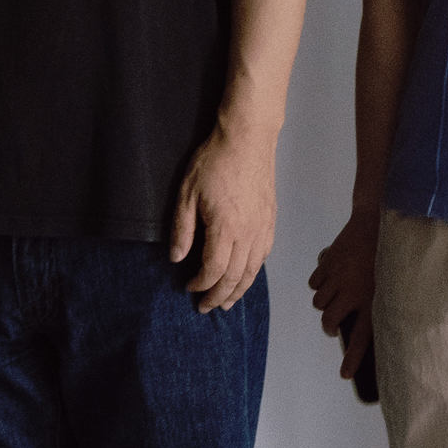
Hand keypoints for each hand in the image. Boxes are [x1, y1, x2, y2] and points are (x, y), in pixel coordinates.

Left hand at [167, 122, 278, 312]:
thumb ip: (182, 229)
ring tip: (227, 302)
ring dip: (239, 290)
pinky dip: (254, 271)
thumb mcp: (187, 194)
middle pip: (235, 277)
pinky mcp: (270, 220)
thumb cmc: (215, 162)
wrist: (247, 139)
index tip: (189, 288)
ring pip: (253, 270)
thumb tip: (177, 258)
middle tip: (206, 307)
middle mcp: (248, 234)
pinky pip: (264, 255)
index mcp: (226, 229)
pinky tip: (246, 275)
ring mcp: (263, 227)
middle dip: (219, 296)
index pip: (214, 270)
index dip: (201, 284)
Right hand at [306, 212, 378, 385]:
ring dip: (325, 304)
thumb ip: (387, 301)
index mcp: (373, 298)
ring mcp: (337, 277)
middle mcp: (352, 291)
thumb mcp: (396, 280)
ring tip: (335, 298)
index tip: (344, 375)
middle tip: (335, 325)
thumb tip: (387, 323)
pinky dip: (319, 284)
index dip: (353, 359)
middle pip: (329, 322)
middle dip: (330, 327)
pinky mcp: (327, 263)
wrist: (377, 219)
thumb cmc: (392, 252)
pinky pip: (314, 283)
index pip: (362, 337)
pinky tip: (329, 279)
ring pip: (319, 303)